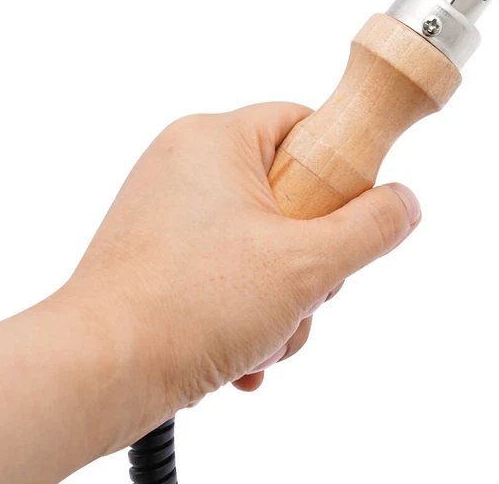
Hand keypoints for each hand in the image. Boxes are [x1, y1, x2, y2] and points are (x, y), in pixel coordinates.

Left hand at [60, 103, 421, 442]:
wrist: (95, 374)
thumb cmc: (187, 306)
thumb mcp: (307, 265)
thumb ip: (369, 228)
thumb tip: (403, 203)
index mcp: (216, 138)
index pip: (304, 123)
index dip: (338, 172)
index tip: (349, 219)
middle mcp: (185, 162)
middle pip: (287, 192)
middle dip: (309, 259)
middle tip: (303, 293)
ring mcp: (164, 209)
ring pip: (259, 240)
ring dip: (279, 297)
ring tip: (262, 336)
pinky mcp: (154, 253)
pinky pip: (222, 268)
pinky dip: (242, 311)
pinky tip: (241, 355)